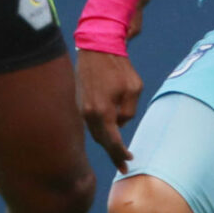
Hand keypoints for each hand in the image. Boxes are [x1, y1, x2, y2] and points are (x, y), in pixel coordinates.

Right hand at [78, 48, 142, 169]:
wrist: (97, 48)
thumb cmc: (119, 67)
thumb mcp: (134, 89)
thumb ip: (129, 111)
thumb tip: (120, 123)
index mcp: (102, 112)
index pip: (112, 141)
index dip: (120, 154)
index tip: (129, 162)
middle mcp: (88, 114)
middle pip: (101, 141)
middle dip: (113, 153)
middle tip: (123, 164)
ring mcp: (81, 108)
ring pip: (95, 132)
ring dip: (106, 142)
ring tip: (117, 152)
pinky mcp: (79, 103)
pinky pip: (90, 123)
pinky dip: (99, 130)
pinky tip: (108, 133)